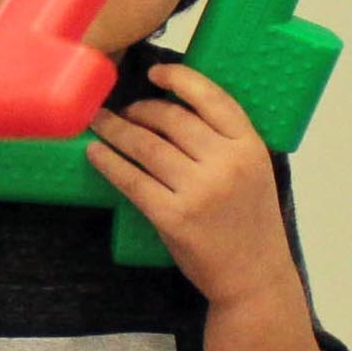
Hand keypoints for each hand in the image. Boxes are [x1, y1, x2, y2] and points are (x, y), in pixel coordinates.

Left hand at [83, 64, 296, 307]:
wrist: (254, 277)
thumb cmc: (251, 223)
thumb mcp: (255, 171)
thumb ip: (226, 141)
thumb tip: (174, 110)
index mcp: (249, 146)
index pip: (210, 98)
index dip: (178, 79)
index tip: (153, 74)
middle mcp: (226, 163)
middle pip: (171, 119)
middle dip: (139, 109)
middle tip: (122, 111)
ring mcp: (199, 191)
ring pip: (146, 146)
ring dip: (116, 130)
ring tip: (100, 124)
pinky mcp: (173, 217)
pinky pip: (132, 181)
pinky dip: (109, 163)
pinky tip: (96, 154)